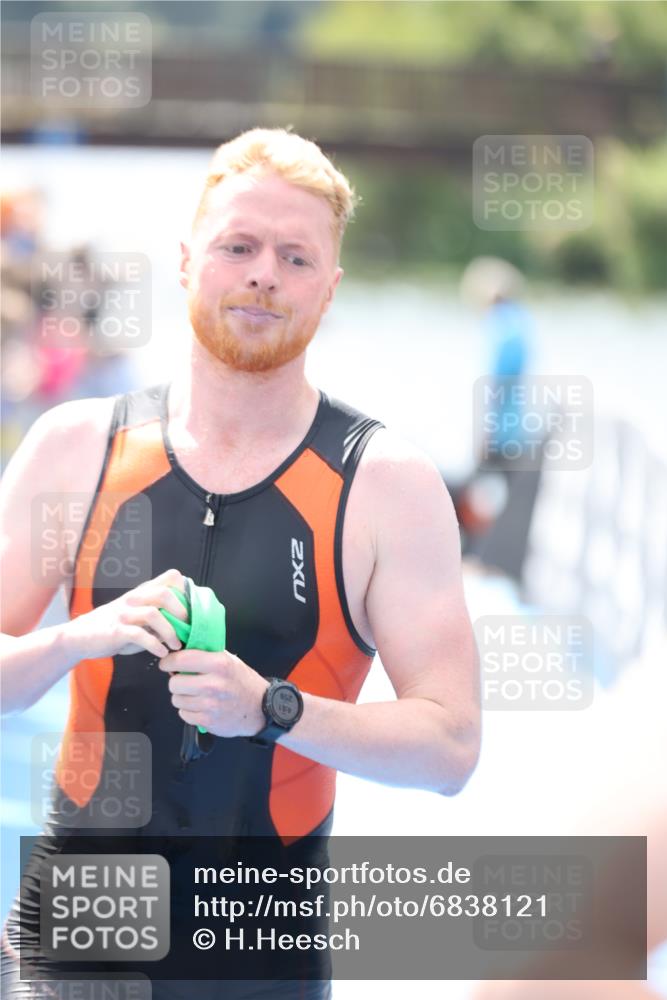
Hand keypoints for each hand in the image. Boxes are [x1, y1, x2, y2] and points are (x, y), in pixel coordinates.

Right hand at [65, 568, 187, 660]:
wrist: (81, 637)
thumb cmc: (116, 628)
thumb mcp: (139, 618)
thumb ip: (160, 618)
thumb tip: (187, 625)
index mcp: (143, 593)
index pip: (170, 578)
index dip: (185, 591)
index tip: (191, 610)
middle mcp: (134, 599)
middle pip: (165, 594)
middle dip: (181, 612)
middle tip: (187, 629)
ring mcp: (124, 614)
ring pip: (154, 614)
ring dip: (170, 632)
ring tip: (176, 645)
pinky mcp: (115, 631)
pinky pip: (139, 635)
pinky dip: (155, 645)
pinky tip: (161, 653)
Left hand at [158, 648, 269, 737]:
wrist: (259, 707)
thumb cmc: (241, 681)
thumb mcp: (228, 660)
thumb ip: (205, 654)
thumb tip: (178, 650)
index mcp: (219, 663)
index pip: (181, 659)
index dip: (169, 662)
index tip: (167, 663)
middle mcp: (214, 684)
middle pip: (174, 683)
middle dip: (177, 682)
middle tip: (185, 681)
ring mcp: (210, 704)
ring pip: (177, 700)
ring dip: (182, 697)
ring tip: (195, 695)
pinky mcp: (208, 721)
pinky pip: (183, 714)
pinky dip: (189, 711)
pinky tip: (200, 706)